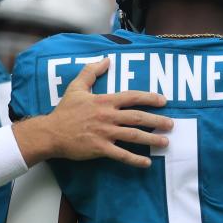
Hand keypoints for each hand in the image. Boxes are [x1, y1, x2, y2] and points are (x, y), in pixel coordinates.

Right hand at [16, 58, 170, 167]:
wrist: (51, 132)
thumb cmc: (65, 110)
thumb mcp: (76, 87)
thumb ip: (91, 71)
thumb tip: (105, 59)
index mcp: (104, 101)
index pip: (132, 97)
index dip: (149, 98)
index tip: (163, 101)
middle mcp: (108, 116)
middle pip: (138, 117)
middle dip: (157, 120)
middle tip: (171, 124)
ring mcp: (105, 133)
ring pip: (134, 136)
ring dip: (152, 139)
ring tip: (165, 142)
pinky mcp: (100, 148)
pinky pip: (121, 155)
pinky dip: (135, 159)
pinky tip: (147, 162)